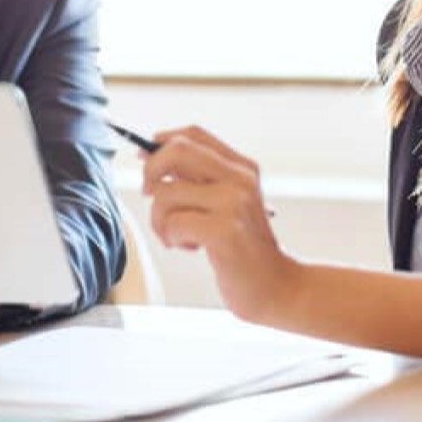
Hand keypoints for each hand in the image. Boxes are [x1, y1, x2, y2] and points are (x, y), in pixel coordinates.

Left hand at [141, 126, 299, 323]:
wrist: (277, 287)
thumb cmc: (245, 250)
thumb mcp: (228, 205)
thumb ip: (199, 181)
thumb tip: (152, 159)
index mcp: (242, 168)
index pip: (193, 135)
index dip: (162, 142)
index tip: (144, 156)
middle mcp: (240, 179)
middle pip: (177, 151)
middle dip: (151, 171)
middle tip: (148, 193)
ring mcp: (234, 203)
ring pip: (166, 194)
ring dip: (160, 220)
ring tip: (178, 236)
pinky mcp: (225, 230)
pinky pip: (173, 223)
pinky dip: (171, 238)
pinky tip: (191, 248)